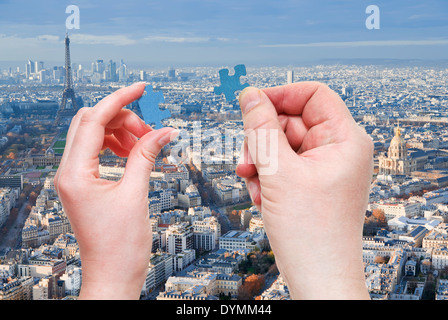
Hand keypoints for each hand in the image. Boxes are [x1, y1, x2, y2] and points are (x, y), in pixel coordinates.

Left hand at [55, 83, 177, 298]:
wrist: (113, 276)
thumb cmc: (120, 247)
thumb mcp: (135, 195)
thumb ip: (146, 156)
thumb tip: (164, 131)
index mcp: (74, 173)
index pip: (93, 120)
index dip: (119, 99)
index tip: (141, 87)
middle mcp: (68, 173)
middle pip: (91, 123)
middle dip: (122, 118)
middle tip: (150, 130)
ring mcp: (74, 179)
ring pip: (95, 135)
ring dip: (121, 133)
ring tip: (145, 144)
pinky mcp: (84, 185)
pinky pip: (98, 152)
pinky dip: (118, 147)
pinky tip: (136, 153)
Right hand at [236, 83, 372, 299]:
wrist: (317, 276)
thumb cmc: (309, 231)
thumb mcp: (278, 172)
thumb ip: (261, 128)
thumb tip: (249, 95)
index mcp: (344, 139)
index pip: (312, 95)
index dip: (279, 96)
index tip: (250, 105)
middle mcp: (337, 150)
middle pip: (290, 121)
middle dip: (263, 141)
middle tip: (247, 163)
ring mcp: (323, 168)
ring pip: (281, 145)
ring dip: (260, 162)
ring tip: (256, 187)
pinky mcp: (310, 184)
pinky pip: (282, 166)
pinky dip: (266, 177)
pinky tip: (263, 198)